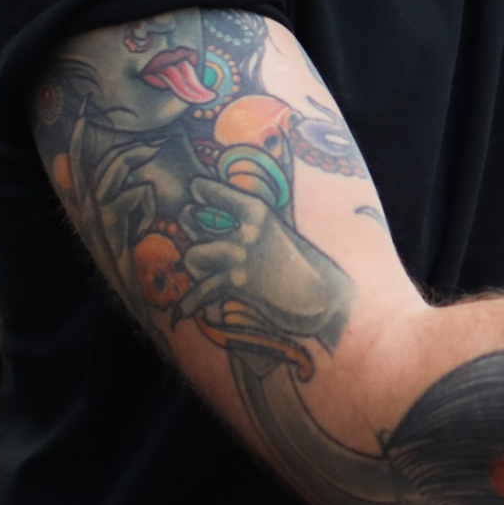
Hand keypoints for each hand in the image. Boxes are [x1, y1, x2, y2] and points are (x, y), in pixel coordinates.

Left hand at [178, 176, 350, 345]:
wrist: (324, 297)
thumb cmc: (306, 264)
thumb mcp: (279, 233)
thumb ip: (252, 224)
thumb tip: (221, 220)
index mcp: (257, 209)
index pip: (211, 190)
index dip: (200, 192)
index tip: (196, 191)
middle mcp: (245, 228)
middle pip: (192, 219)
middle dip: (190, 227)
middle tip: (197, 233)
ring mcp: (241, 255)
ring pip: (193, 254)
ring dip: (194, 264)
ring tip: (202, 268)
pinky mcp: (238, 284)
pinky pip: (201, 291)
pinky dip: (190, 304)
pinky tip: (179, 314)